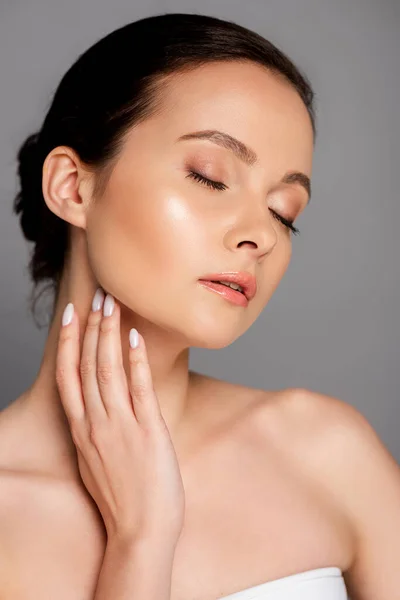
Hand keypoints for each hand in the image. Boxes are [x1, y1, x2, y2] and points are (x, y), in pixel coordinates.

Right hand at [55, 289, 184, 545]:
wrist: (140, 534)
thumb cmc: (122, 501)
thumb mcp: (97, 463)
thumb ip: (96, 434)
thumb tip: (102, 411)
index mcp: (82, 431)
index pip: (69, 376)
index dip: (71, 342)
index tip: (73, 315)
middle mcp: (95, 424)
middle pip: (88, 365)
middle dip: (93, 326)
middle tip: (99, 296)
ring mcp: (120, 426)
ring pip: (108, 369)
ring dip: (110, 334)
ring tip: (113, 304)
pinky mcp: (147, 431)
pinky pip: (138, 388)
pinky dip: (135, 360)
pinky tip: (136, 337)